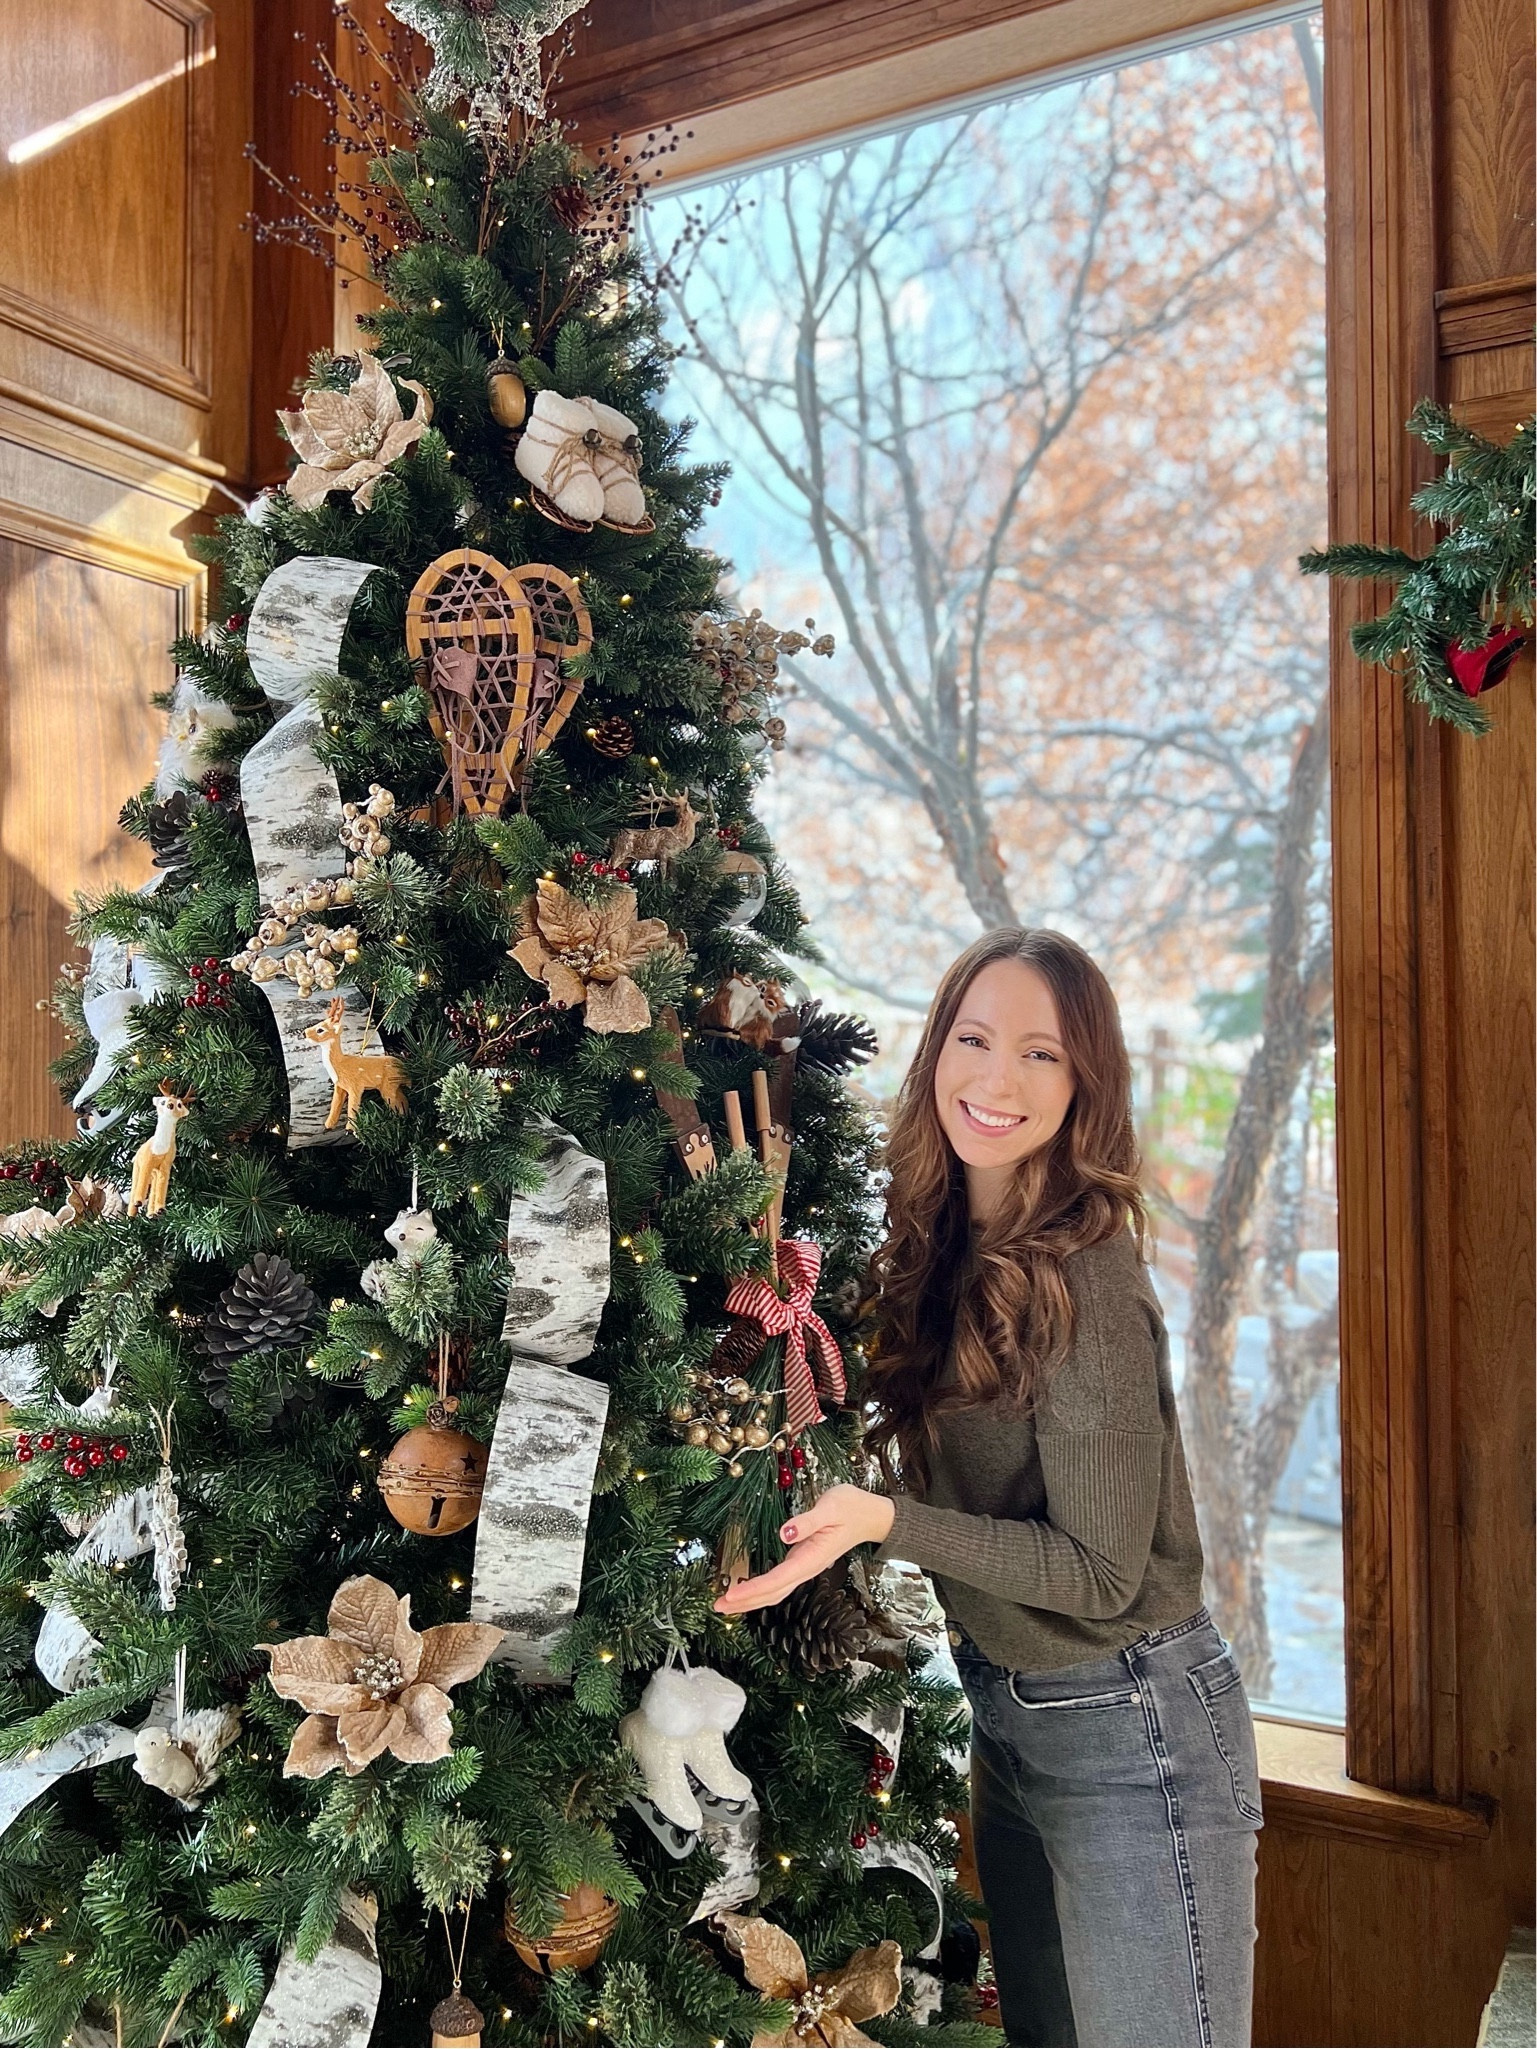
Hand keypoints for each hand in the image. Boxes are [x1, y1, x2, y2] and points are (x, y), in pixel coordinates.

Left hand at [712, 1485, 895, 1614]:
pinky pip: (779, 1583)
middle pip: (773, 1593)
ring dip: (751, 1600)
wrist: (871, 1515)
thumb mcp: (831, 1507)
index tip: (730, 1596)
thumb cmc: (851, 1507)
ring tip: (726, 1604)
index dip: (752, 1590)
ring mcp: (805, 1567)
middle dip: (745, 1602)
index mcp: (811, 1558)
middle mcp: (807, 1568)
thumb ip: (808, 1521)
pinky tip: (748, 1590)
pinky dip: (760, 1590)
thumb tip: (785, 1533)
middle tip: (717, 1606)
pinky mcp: (802, 1562)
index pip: (777, 1580)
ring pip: (775, 1591)